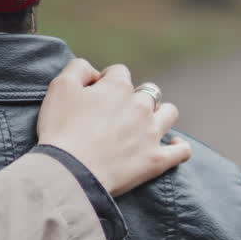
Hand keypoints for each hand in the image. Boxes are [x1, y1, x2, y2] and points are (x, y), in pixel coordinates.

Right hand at [37, 59, 190, 196]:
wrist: (70, 171)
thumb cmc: (61, 128)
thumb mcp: (59, 87)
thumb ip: (78, 68)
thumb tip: (94, 73)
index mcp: (118, 87)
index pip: (119, 72)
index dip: (105, 80)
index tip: (93, 95)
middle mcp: (140, 105)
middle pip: (147, 91)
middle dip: (133, 97)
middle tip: (113, 114)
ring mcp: (152, 133)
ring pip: (169, 113)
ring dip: (159, 114)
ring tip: (143, 125)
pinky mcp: (157, 159)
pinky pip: (181, 150)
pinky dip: (178, 146)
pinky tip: (170, 145)